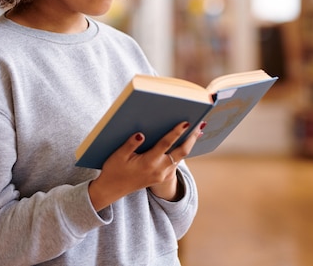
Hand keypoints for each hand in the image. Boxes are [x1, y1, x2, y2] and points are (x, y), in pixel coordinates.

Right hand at [88, 121, 203, 210]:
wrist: (112, 189)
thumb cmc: (114, 170)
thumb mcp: (118, 155)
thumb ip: (130, 144)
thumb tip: (141, 133)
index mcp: (148, 163)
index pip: (166, 144)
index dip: (176, 132)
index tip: (186, 122)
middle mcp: (159, 170)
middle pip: (181, 152)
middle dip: (191, 138)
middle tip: (200, 125)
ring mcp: (162, 175)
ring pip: (180, 157)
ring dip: (188, 144)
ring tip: (196, 131)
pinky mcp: (162, 176)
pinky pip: (176, 162)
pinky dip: (181, 152)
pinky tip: (184, 142)